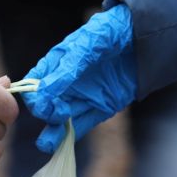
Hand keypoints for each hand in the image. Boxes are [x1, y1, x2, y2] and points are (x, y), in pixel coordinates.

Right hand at [22, 4, 137, 152]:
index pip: (34, 84)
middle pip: (46, 105)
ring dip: (53, 131)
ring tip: (46, 144)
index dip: (34, 96)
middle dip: (46, 113)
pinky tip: (60, 144)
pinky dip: (71, 135)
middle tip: (56, 114)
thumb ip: (67, 70)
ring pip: (61, 119)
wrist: (143, 37)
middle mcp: (65, 84)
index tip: (42, 102)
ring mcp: (82, 97)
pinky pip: (81, 124)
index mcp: (55, 65)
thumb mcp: (86, 46)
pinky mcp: (99, 108)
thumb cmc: (109, 32)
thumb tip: (45, 93)